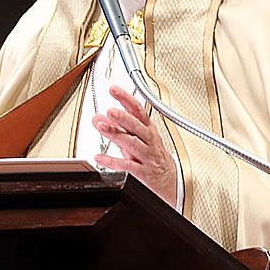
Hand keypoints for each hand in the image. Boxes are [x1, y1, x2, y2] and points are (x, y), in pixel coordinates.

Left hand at [92, 85, 176, 206]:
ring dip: (116, 134)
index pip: (137, 110)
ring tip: (101, 127)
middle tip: (110, 110)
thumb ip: (117, 128)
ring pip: (132, 143)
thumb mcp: (135, 139)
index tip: (113, 89)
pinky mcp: (143, 172)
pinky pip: (127, 165)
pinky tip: (100, 157)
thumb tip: (98, 118)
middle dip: (123, 117)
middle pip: (137, 126)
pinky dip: (112, 161)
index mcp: (148, 129)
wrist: (171, 180)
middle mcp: (149, 140)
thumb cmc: (152, 156)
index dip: (126, 98)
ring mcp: (147, 156)